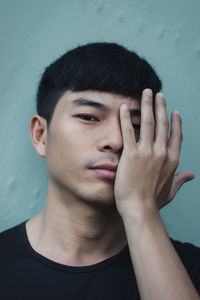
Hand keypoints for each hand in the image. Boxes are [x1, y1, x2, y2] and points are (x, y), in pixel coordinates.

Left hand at [114, 89, 194, 217]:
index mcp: (172, 160)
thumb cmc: (154, 202)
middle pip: (163, 124)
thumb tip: (192, 175)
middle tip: (158, 94)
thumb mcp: (171, 190)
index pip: (176, 136)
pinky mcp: (131, 155)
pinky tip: (124, 107)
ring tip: (146, 93)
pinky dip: (126, 118)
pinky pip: (129, 132)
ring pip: (148, 123)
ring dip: (147, 105)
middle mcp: (162, 153)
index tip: (174, 111)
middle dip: (161, 107)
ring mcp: (147, 152)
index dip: (175, 122)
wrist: (140, 210)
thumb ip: (180, 180)